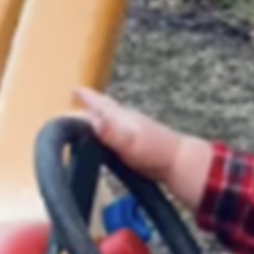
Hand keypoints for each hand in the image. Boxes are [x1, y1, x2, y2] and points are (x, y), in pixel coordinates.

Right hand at [72, 86, 211, 207]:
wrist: (180, 163)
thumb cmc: (155, 152)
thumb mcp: (129, 142)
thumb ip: (110, 132)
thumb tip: (92, 120)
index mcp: (120, 116)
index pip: (99, 103)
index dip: (86, 97)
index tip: (74, 90)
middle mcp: (126, 120)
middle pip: (105, 108)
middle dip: (91, 104)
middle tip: (78, 99)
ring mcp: (133, 132)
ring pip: (112, 120)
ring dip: (99, 117)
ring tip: (89, 118)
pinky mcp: (137, 146)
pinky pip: (117, 135)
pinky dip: (109, 134)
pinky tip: (110, 141)